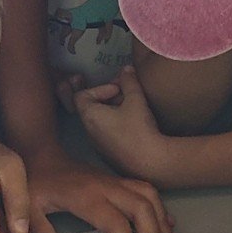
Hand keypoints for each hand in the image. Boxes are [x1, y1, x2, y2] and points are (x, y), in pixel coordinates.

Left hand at [21, 143, 174, 232]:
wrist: (41, 154)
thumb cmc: (36, 182)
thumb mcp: (29, 207)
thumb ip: (40, 231)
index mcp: (86, 196)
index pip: (115, 222)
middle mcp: (106, 187)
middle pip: (141, 207)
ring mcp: (114, 181)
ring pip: (148, 196)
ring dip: (161, 219)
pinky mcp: (117, 180)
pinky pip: (145, 190)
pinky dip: (158, 206)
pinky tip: (165, 223)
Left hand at [65, 69, 172, 185]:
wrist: (150, 163)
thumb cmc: (139, 128)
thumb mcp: (136, 99)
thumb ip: (129, 81)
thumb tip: (126, 69)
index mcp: (90, 116)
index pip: (81, 96)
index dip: (99, 88)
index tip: (117, 90)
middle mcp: (89, 131)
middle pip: (90, 108)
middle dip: (107, 98)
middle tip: (126, 96)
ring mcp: (97, 145)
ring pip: (99, 121)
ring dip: (112, 111)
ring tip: (132, 109)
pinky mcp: (107, 155)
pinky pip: (105, 134)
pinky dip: (115, 125)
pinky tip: (133, 125)